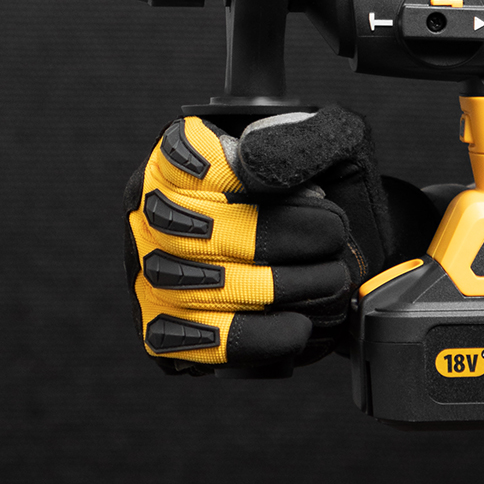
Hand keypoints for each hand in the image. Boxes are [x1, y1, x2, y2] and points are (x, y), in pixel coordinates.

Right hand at [123, 105, 433, 372]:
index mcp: (176, 157)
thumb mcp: (326, 143)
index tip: (319, 194)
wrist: (324, 249)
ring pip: (201, 290)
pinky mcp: (160, 330)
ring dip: (281, 291)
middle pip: (202, 230)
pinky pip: (195, 345)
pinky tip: (296, 327)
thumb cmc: (319, 190)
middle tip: (335, 243)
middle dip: (282, 241)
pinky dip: (256, 340)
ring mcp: (148, 274)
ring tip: (329, 284)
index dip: (261, 182)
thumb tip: (251, 161)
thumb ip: (298, 139)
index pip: (197, 164)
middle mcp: (148, 213)